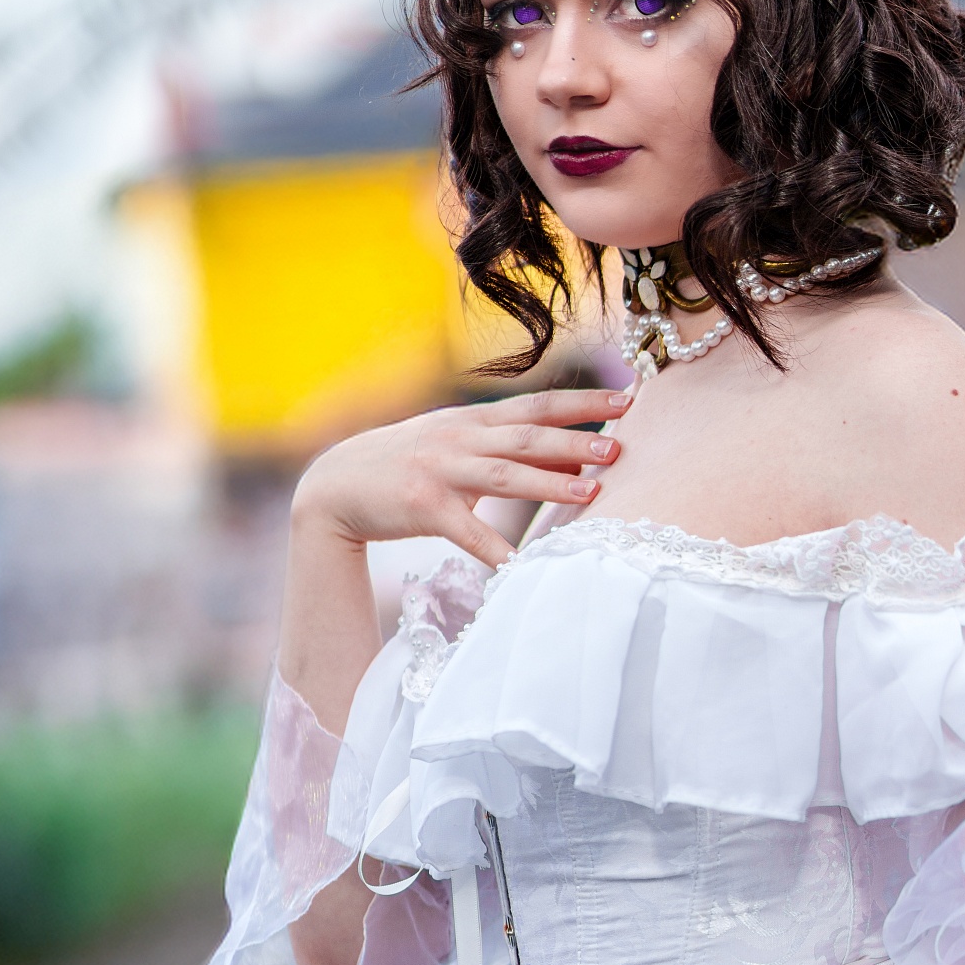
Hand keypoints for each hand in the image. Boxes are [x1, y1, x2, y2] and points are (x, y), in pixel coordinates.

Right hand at [295, 383, 634, 570]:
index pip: (538, 404)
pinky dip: (496, 549)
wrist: (338, 485)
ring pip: (505, 474)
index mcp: (474, 421)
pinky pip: (467, 532)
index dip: (582, 401)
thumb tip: (575, 463)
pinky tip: (524, 565)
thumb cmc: (410, 469)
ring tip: (594, 491)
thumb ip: (512, 453)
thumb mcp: (460, 450)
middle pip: (528, 436)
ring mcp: (441, 470)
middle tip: (619, 446)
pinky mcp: (424, 506)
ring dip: (552, 483)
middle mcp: (461, 438)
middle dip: (576, 439)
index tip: (627, 399)